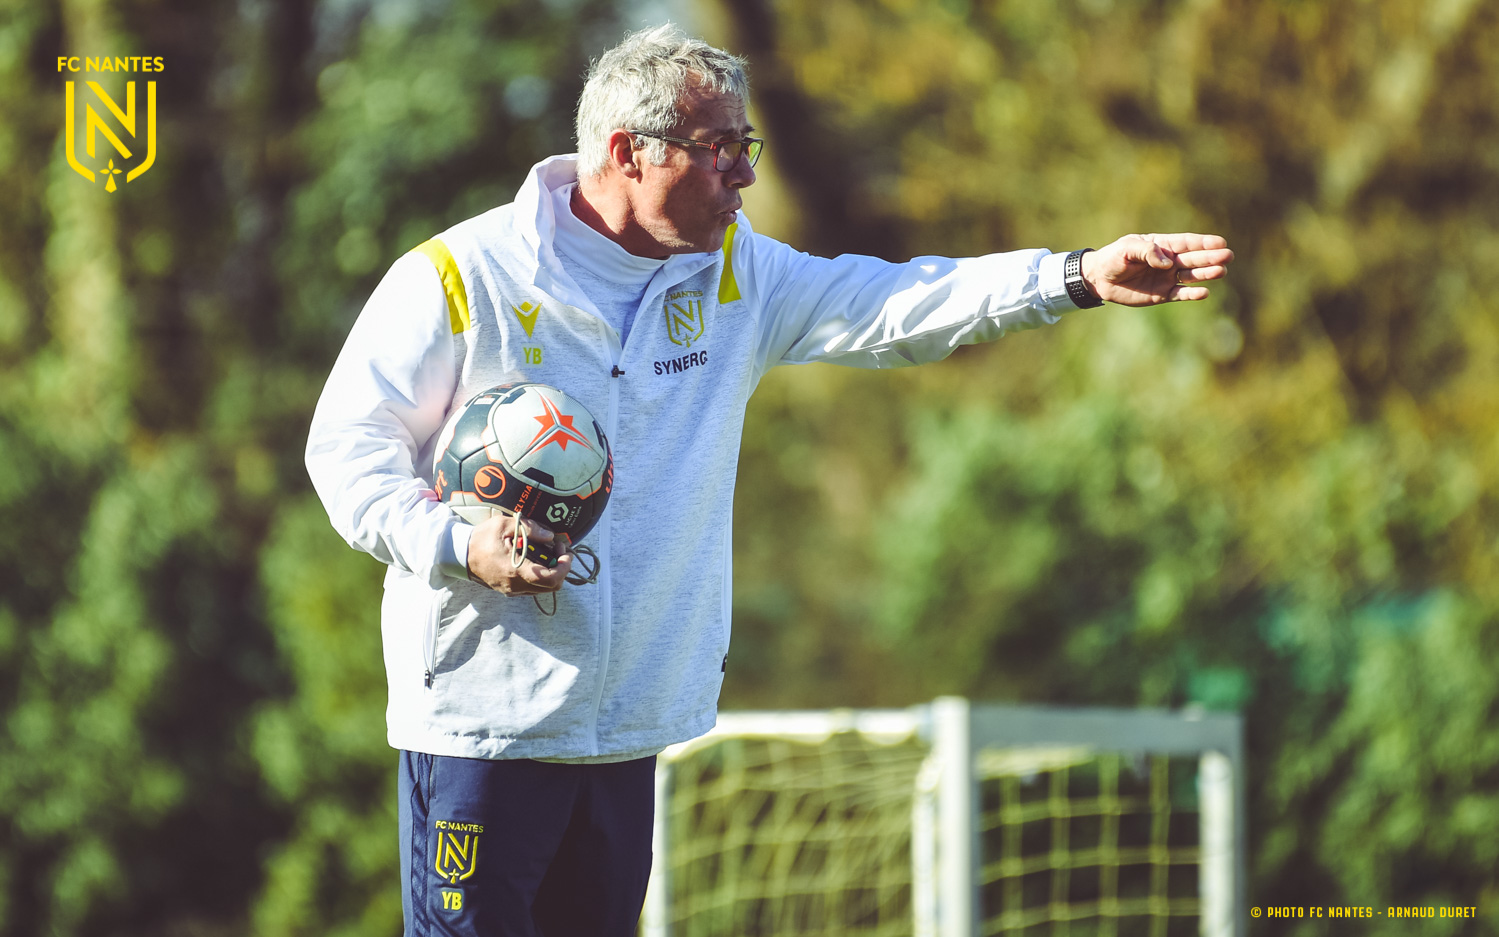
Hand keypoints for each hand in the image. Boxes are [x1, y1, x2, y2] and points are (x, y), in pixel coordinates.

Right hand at [465, 514, 572, 595]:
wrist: (459, 555)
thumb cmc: (480, 539)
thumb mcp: (503, 525)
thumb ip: (529, 528)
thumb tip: (549, 535)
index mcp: (515, 570)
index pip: (550, 578)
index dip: (564, 566)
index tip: (564, 551)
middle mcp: (515, 585)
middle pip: (552, 587)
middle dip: (561, 568)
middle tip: (557, 549)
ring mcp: (512, 590)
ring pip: (543, 589)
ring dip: (552, 572)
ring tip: (547, 552)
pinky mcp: (509, 590)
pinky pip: (533, 588)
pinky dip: (541, 576)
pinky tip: (536, 559)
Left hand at [1081, 233, 1233, 305]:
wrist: (1100, 278)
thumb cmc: (1113, 258)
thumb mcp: (1126, 249)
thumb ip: (1147, 251)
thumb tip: (1167, 262)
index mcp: (1162, 246)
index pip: (1186, 243)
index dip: (1204, 243)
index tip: (1221, 242)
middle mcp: (1168, 262)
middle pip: (1193, 259)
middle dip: (1211, 257)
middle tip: (1228, 256)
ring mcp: (1167, 278)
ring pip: (1191, 276)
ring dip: (1206, 274)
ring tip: (1221, 272)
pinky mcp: (1162, 294)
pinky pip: (1180, 294)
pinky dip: (1192, 294)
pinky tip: (1204, 292)